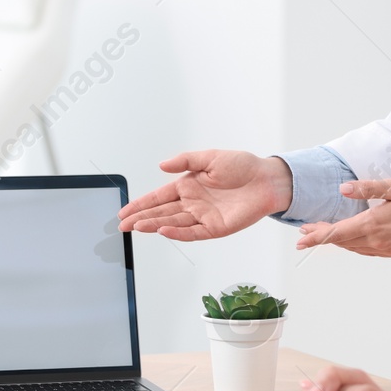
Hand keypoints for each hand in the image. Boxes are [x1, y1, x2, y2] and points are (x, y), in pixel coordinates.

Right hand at [118, 150, 291, 240]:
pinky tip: (163, 230)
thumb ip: (186, 161)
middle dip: (141, 218)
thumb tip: (162, 165)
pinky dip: (178, 232)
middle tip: (123, 225)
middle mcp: (193, 203)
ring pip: (173, 223)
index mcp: (189, 185)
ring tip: (137, 227)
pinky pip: (193, 232)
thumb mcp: (211, 157)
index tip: (124, 211)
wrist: (268, 179)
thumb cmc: (243, 166)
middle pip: (161, 212)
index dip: (141, 204)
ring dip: (155, 225)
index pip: (159, 197)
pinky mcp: (216, 227)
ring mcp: (203, 216)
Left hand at [295, 182, 390, 257]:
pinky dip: (354, 246)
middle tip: (306, 231)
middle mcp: (377, 241)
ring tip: (324, 235)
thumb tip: (344, 189)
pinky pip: (368, 252)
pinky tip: (352, 241)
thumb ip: (368, 188)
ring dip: (338, 242)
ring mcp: (387, 249)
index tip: (301, 238)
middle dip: (322, 236)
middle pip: (342, 242)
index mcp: (374, 224)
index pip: (337, 233)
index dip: (317, 236)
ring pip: (354, 248)